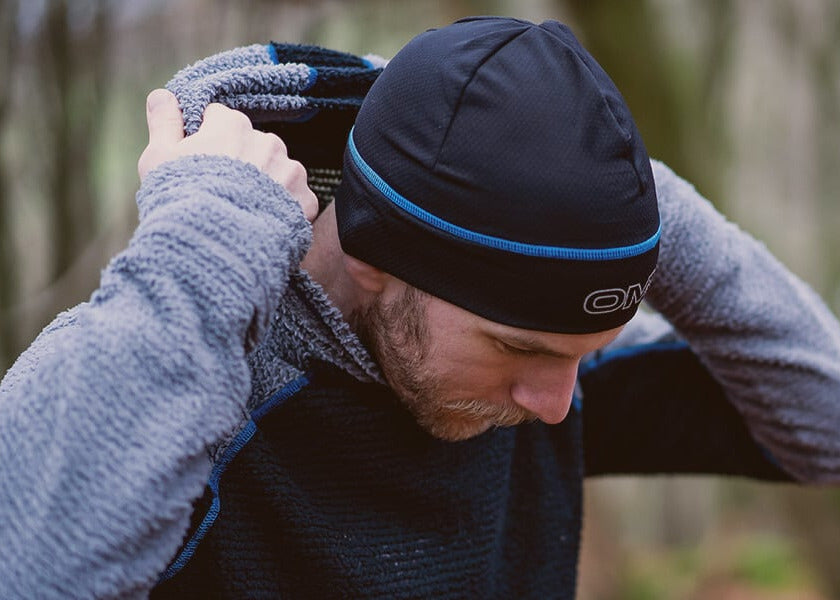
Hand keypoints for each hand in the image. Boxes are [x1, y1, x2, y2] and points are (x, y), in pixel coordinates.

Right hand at [137, 88, 317, 220]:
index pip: (220, 119)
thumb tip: (163, 95)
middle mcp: (268, 142)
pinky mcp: (306, 200)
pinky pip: (296, 199)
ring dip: (266, 184)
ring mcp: (291, 171)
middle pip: (253, 145)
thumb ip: (164, 123)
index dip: (208, 141)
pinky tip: (264, 223)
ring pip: (278, 170)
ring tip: (244, 210)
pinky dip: (285, 209)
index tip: (200, 164)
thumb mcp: (159, 158)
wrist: (215, 247)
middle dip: (241, 162)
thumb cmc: (181, 200)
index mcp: (232, 125)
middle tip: (222, 191)